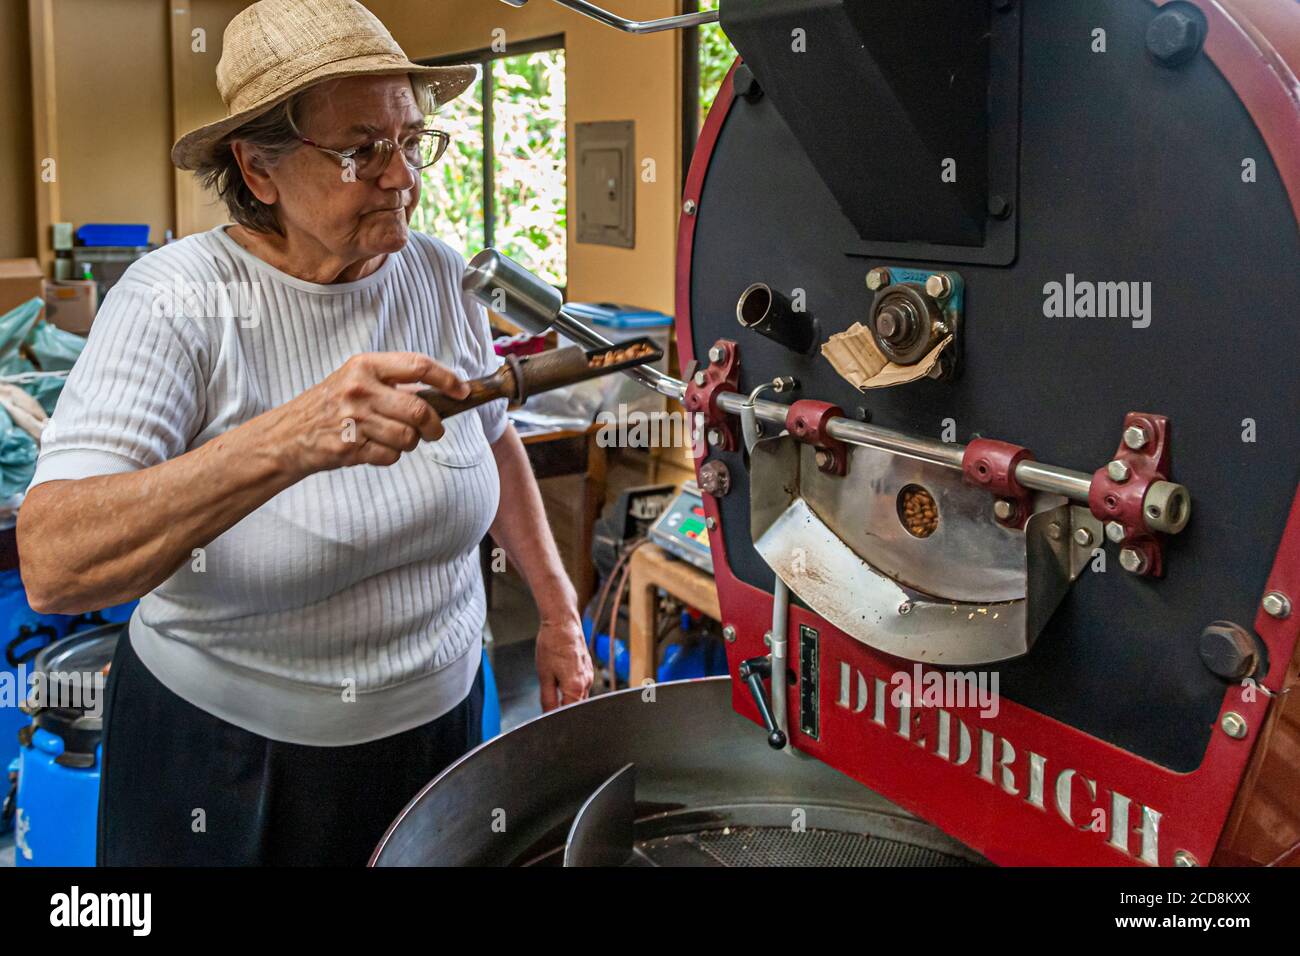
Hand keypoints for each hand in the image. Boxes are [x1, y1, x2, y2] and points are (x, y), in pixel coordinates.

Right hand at [264, 352, 468, 476]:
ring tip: (396, 439)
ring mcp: (354, 418)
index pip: (418, 366)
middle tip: (435, 431)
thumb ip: (394, 382)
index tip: (462, 391)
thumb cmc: (330, 404)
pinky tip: (374, 448)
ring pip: (408, 437)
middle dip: (435, 426)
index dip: (447, 379)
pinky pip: (391, 456)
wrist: (289, 434)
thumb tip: (442, 391)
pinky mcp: (350, 446)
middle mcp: (360, 389)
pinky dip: (390, 456)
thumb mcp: (356, 379)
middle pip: (419, 410)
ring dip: (410, 443)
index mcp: (365, 365)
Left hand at [535, 613, 592, 710]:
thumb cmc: (552, 645)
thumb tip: (548, 716)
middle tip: (550, 706)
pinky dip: (573, 688)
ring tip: (555, 688)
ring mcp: (589, 675)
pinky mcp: (588, 669)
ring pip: (580, 697)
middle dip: (564, 710)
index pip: (569, 714)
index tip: (549, 720)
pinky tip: (562, 679)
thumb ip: (548, 700)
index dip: (558, 719)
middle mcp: (586, 683)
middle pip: (577, 707)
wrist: (562, 623)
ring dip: (568, 699)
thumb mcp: (544, 676)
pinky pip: (582, 686)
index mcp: (575, 687)